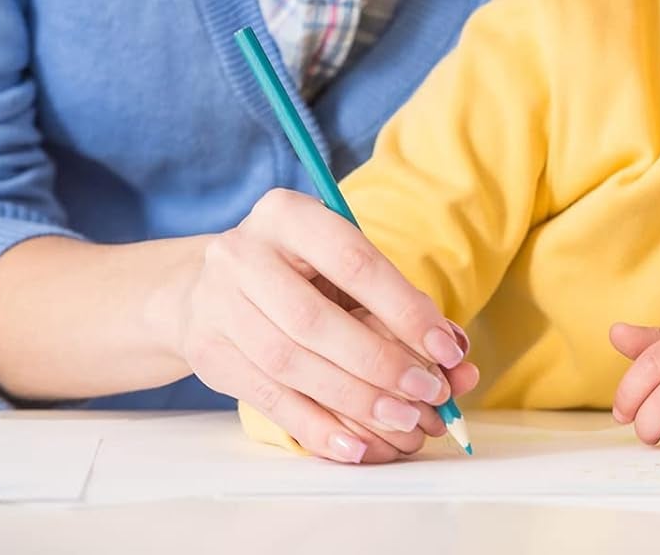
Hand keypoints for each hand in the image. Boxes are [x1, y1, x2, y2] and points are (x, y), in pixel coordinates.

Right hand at [167, 189, 479, 463]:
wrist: (206, 284)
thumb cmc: (296, 269)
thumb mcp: (339, 261)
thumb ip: (394, 298)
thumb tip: (453, 350)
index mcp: (287, 214)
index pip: (353, 262)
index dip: (403, 309)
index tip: (445, 348)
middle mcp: (243, 254)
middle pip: (315, 321)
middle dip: (379, 362)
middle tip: (428, 392)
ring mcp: (217, 304)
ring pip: (290, 364)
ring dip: (353, 399)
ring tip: (402, 419)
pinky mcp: (208, 353)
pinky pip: (268, 399)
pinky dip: (317, 427)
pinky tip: (356, 445)